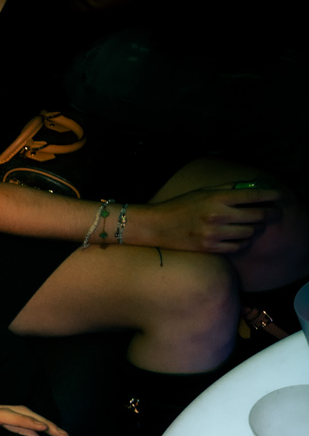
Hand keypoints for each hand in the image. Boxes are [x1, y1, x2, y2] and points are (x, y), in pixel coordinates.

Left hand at [0, 394, 65, 435]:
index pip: (7, 416)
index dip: (28, 422)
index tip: (47, 430)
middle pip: (19, 411)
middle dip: (43, 422)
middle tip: (63, 435)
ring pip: (16, 412)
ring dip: (36, 421)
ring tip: (55, 434)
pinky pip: (7, 416)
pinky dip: (23, 423)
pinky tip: (30, 433)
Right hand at [140, 184, 281, 254]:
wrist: (157, 225)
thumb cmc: (181, 206)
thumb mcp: (203, 192)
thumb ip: (227, 190)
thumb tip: (251, 188)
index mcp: (217, 198)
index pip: (252, 196)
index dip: (270, 195)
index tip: (279, 196)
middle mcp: (218, 215)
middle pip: (256, 215)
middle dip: (269, 214)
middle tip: (274, 213)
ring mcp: (214, 233)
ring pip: (249, 232)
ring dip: (254, 229)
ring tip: (253, 225)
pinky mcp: (210, 247)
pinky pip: (237, 246)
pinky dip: (242, 242)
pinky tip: (240, 238)